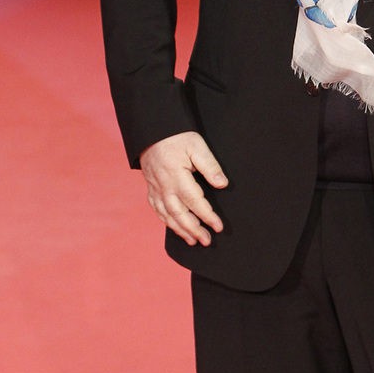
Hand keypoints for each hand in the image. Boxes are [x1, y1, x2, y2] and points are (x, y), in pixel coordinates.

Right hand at [139, 132, 227, 246]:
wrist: (152, 131)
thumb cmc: (177, 137)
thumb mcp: (197, 146)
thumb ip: (210, 166)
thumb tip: (222, 184)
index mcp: (177, 176)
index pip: (195, 201)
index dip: (207, 216)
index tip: (218, 227)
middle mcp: (164, 186)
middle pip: (179, 214)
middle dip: (194, 230)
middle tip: (207, 241)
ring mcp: (156, 189)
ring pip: (167, 215)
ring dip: (180, 230)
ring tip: (193, 241)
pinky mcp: (151, 188)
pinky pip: (157, 210)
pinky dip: (166, 221)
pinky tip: (175, 228)